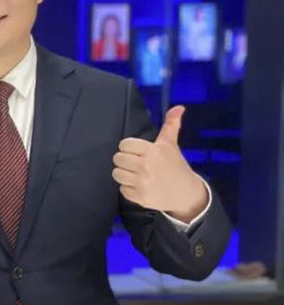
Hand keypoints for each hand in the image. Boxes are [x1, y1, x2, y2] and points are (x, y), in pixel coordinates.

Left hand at [112, 106, 207, 221]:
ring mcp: (143, 182)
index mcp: (153, 151)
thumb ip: (171, 125)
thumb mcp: (171, 145)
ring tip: (138, 175)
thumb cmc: (176, 166)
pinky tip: (141, 186)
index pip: (124, 144)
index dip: (129, 148)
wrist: (187, 193)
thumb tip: (178, 107)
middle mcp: (147, 166)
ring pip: (116, 173)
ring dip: (125, 174)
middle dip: (126, 161)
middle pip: (117, 158)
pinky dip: (129, 189)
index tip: (138, 152)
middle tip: (137, 164)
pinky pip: (122, 189)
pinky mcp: (141, 197)